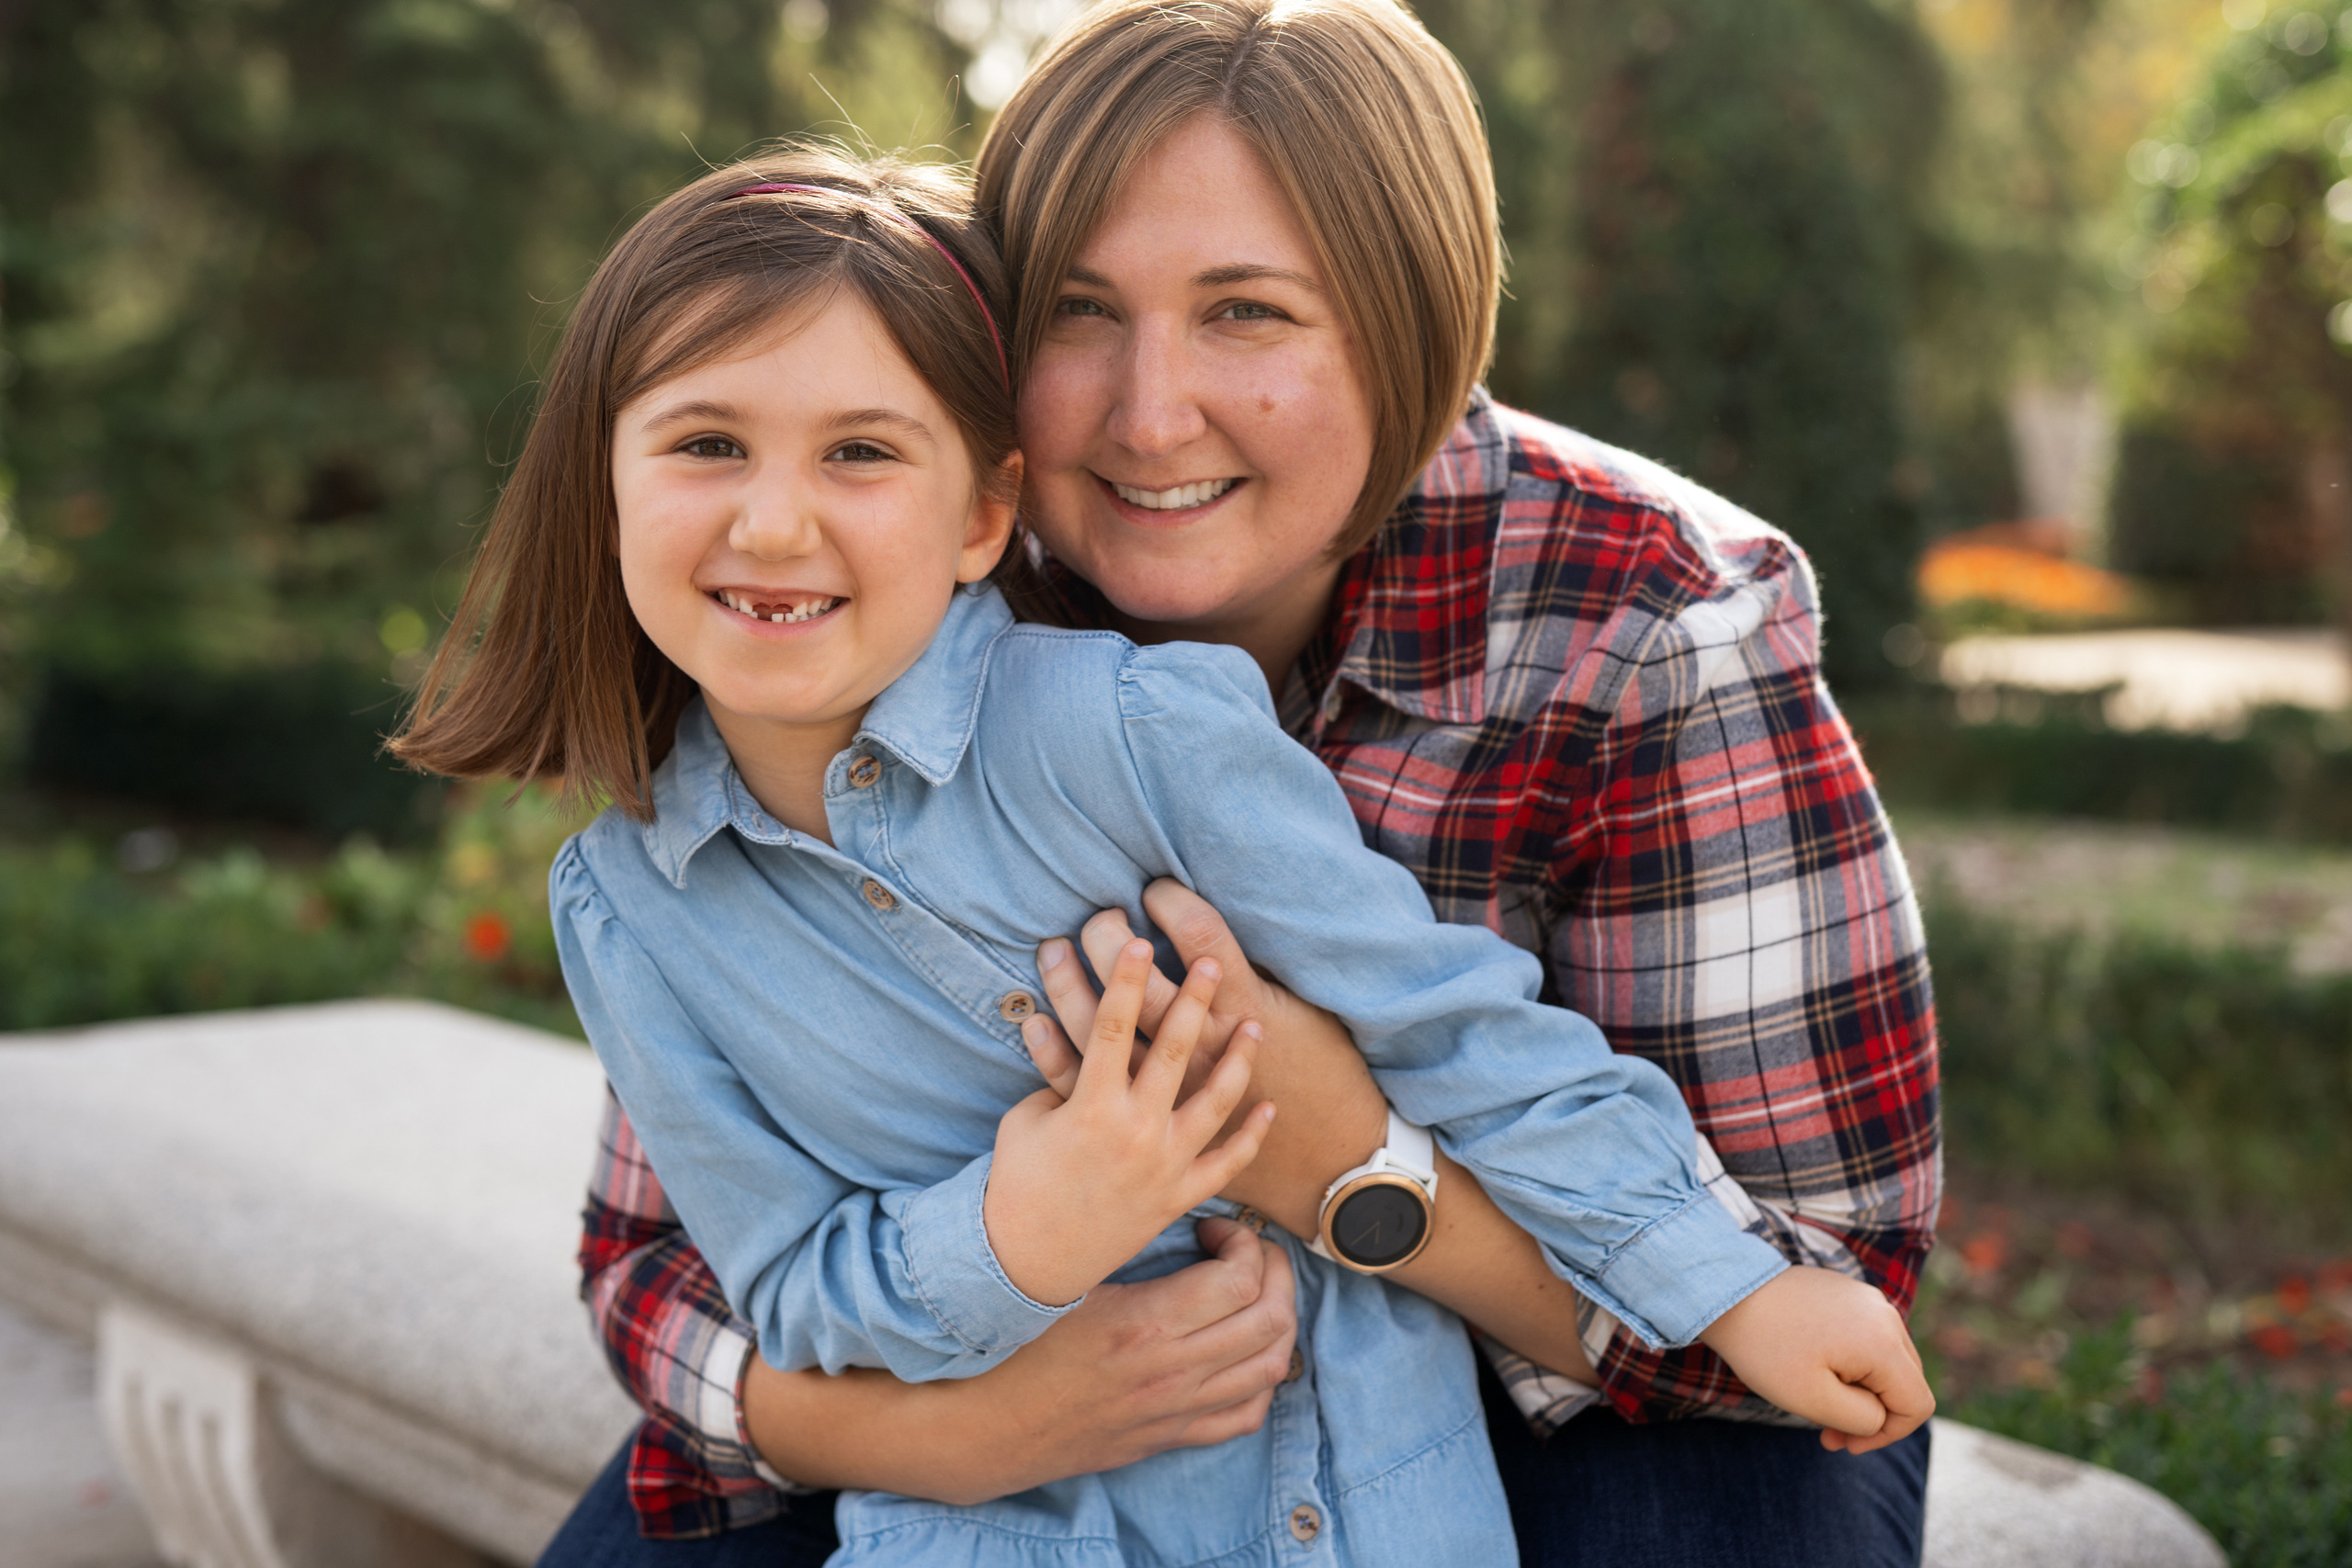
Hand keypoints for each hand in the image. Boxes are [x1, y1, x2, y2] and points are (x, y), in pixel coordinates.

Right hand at [743, 1215, 1300, 1503]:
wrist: (979, 1422)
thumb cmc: (1005, 1334)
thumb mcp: (1047, 1267)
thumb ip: (1083, 1201)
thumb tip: (1089, 1122)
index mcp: (1142, 1323)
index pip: (1238, 1279)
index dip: (1244, 1242)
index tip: (1217, 1222)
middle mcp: (1169, 1372)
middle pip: (1268, 1321)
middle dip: (1275, 1275)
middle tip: (1249, 1248)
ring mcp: (1172, 1412)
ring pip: (1266, 1369)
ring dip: (1278, 1322)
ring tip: (1256, 1291)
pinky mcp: (1167, 1438)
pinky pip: (1244, 1416)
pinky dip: (1260, 1382)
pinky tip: (1245, 1352)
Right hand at [986, 938, 1274, 1305]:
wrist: (1027, 1263)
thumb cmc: (1017, 1184)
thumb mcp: (1026, 1119)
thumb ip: (1054, 1074)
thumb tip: (1062, 1030)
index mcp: (1091, 1106)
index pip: (1113, 1025)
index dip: (1127, 980)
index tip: (1141, 941)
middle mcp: (1135, 1130)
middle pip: (1174, 1050)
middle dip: (1195, 1002)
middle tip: (1212, 965)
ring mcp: (1163, 1166)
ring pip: (1214, 1101)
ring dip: (1238, 1060)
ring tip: (1255, 1024)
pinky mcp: (1178, 1198)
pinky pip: (1225, 1163)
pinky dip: (1249, 1135)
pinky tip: (1268, 1107)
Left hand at [1028, 883, 1598, 1382]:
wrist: (1332, 1170)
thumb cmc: (1328, 1081)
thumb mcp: (1307, 1015)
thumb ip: (1259, 976)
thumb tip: (1212, 937)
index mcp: (1239, 1014)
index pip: (1197, 935)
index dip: (1172, 902)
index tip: (1154, 888)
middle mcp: (1198, 1053)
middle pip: (1136, 979)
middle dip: (1107, 938)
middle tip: (1095, 915)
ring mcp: (1167, 1097)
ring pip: (1101, 1032)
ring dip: (1070, 985)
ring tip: (1053, 950)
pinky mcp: (1146, 1128)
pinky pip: (1086, 1089)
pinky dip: (1054, 1052)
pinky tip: (1036, 1020)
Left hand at [1697, 1265, 1934, 1453]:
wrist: (1724, 1291)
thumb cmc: (1764, 1347)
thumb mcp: (1814, 1400)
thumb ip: (1863, 1419)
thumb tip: (1881, 1416)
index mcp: (1883, 1341)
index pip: (1917, 1405)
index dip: (1888, 1435)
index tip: (1844, 1443)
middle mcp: (1884, 1314)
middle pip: (1905, 1382)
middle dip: (1873, 1415)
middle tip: (1828, 1433)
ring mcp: (1866, 1298)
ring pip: (1886, 1361)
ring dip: (1860, 1391)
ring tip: (1817, 1402)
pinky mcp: (1846, 1292)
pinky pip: (1867, 1338)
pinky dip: (1850, 1364)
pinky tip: (1813, 1371)